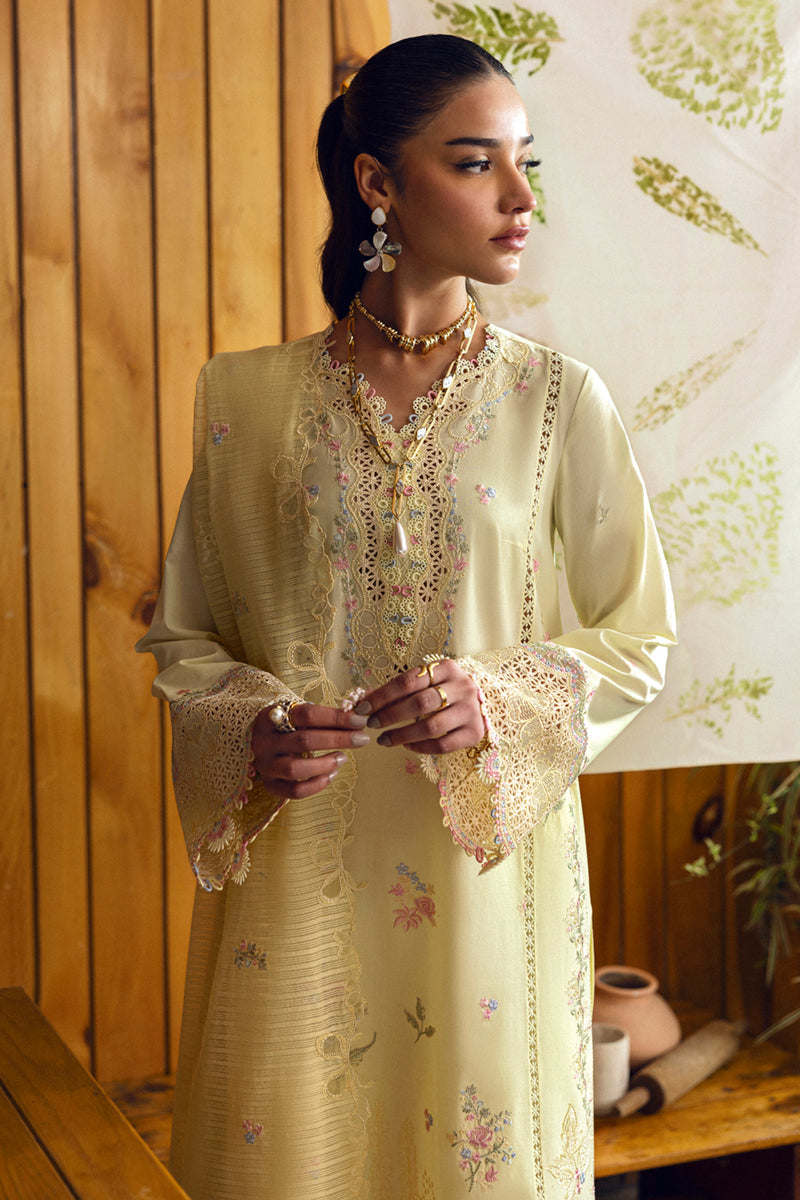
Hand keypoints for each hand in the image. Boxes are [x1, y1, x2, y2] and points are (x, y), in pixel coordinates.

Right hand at [251, 703, 368, 798]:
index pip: (307, 714)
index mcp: (271, 716)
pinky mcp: (270, 784)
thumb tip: (358, 719)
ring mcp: (265, 765)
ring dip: (325, 764)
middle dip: (338, 739)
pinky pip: (294, 791)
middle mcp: (264, 741)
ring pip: (296, 769)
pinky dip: (317, 785)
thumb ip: (324, 717)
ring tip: (344, 758)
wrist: (261, 743)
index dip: (336, 717)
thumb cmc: (287, 727)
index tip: (359, 721)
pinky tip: (332, 775)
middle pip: (304, 740)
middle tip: (361, 739)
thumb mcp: (298, 716)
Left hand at [357, 659, 484, 755]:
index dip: (382, 696)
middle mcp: (462, 687)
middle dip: (391, 715)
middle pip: (420, 703)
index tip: (363, 708)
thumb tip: (365, 700)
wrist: (479, 702)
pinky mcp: (474, 732)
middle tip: (371, 724)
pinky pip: (443, 745)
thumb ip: (400, 689)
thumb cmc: (444, 690)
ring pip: (432, 726)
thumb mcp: (427, 681)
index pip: (408, 681)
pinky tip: (406, 746)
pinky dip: (420, 747)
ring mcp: (470, 710)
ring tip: (383, 739)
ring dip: (402, 735)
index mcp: (446, 668)